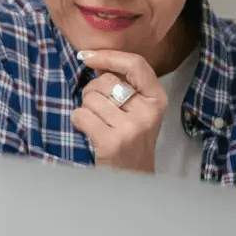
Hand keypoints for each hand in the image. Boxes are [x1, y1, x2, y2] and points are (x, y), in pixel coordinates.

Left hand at [71, 48, 166, 171]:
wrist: (131, 179)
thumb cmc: (130, 141)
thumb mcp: (139, 112)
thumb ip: (125, 87)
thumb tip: (96, 60)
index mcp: (157, 100)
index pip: (136, 65)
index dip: (109, 56)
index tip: (88, 57)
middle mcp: (147, 112)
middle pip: (107, 81)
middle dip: (93, 91)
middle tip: (98, 110)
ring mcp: (130, 128)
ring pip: (91, 98)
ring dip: (86, 109)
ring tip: (97, 124)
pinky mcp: (111, 142)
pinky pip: (81, 115)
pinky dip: (78, 121)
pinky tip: (87, 131)